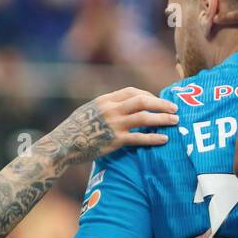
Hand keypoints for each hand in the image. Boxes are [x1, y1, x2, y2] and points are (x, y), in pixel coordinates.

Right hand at [56, 87, 178, 163]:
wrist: (63, 145)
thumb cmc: (75, 129)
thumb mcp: (89, 111)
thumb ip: (106, 107)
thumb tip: (122, 106)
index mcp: (105, 100)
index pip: (132, 92)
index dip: (148, 95)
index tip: (157, 101)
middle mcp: (111, 109)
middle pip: (142, 101)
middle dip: (161, 104)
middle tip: (175, 108)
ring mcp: (114, 124)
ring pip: (144, 118)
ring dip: (162, 119)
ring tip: (175, 122)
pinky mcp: (115, 140)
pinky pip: (139, 138)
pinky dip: (153, 138)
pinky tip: (164, 140)